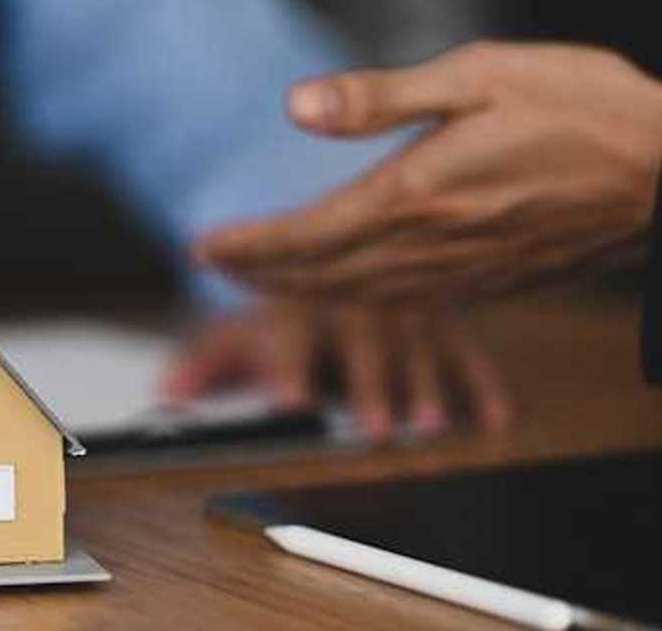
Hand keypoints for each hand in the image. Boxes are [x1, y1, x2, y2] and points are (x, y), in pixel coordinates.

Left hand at [163, 299, 511, 440]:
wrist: (344, 233)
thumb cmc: (287, 297)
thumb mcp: (244, 322)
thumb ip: (207, 360)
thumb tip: (165, 396)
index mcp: (299, 301)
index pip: (290, 334)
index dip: (287, 369)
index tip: (287, 404)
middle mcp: (354, 303)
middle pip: (361, 347)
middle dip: (366, 387)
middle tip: (372, 429)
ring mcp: (404, 310)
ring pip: (418, 347)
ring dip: (425, 386)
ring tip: (427, 424)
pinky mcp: (445, 321)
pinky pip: (470, 351)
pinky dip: (484, 384)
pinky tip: (496, 420)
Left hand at [193, 42, 661, 300]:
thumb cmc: (583, 109)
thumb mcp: (479, 75)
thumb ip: (380, 98)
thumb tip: (296, 106)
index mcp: (417, 192)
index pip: (305, 234)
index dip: (248, 247)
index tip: (202, 248)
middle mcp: (430, 245)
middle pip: (319, 274)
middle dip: (258, 274)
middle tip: (212, 267)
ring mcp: (460, 273)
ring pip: (355, 297)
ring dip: (297, 291)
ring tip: (257, 281)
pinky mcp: (487, 284)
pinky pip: (401, 305)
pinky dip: (353, 303)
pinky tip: (339, 291)